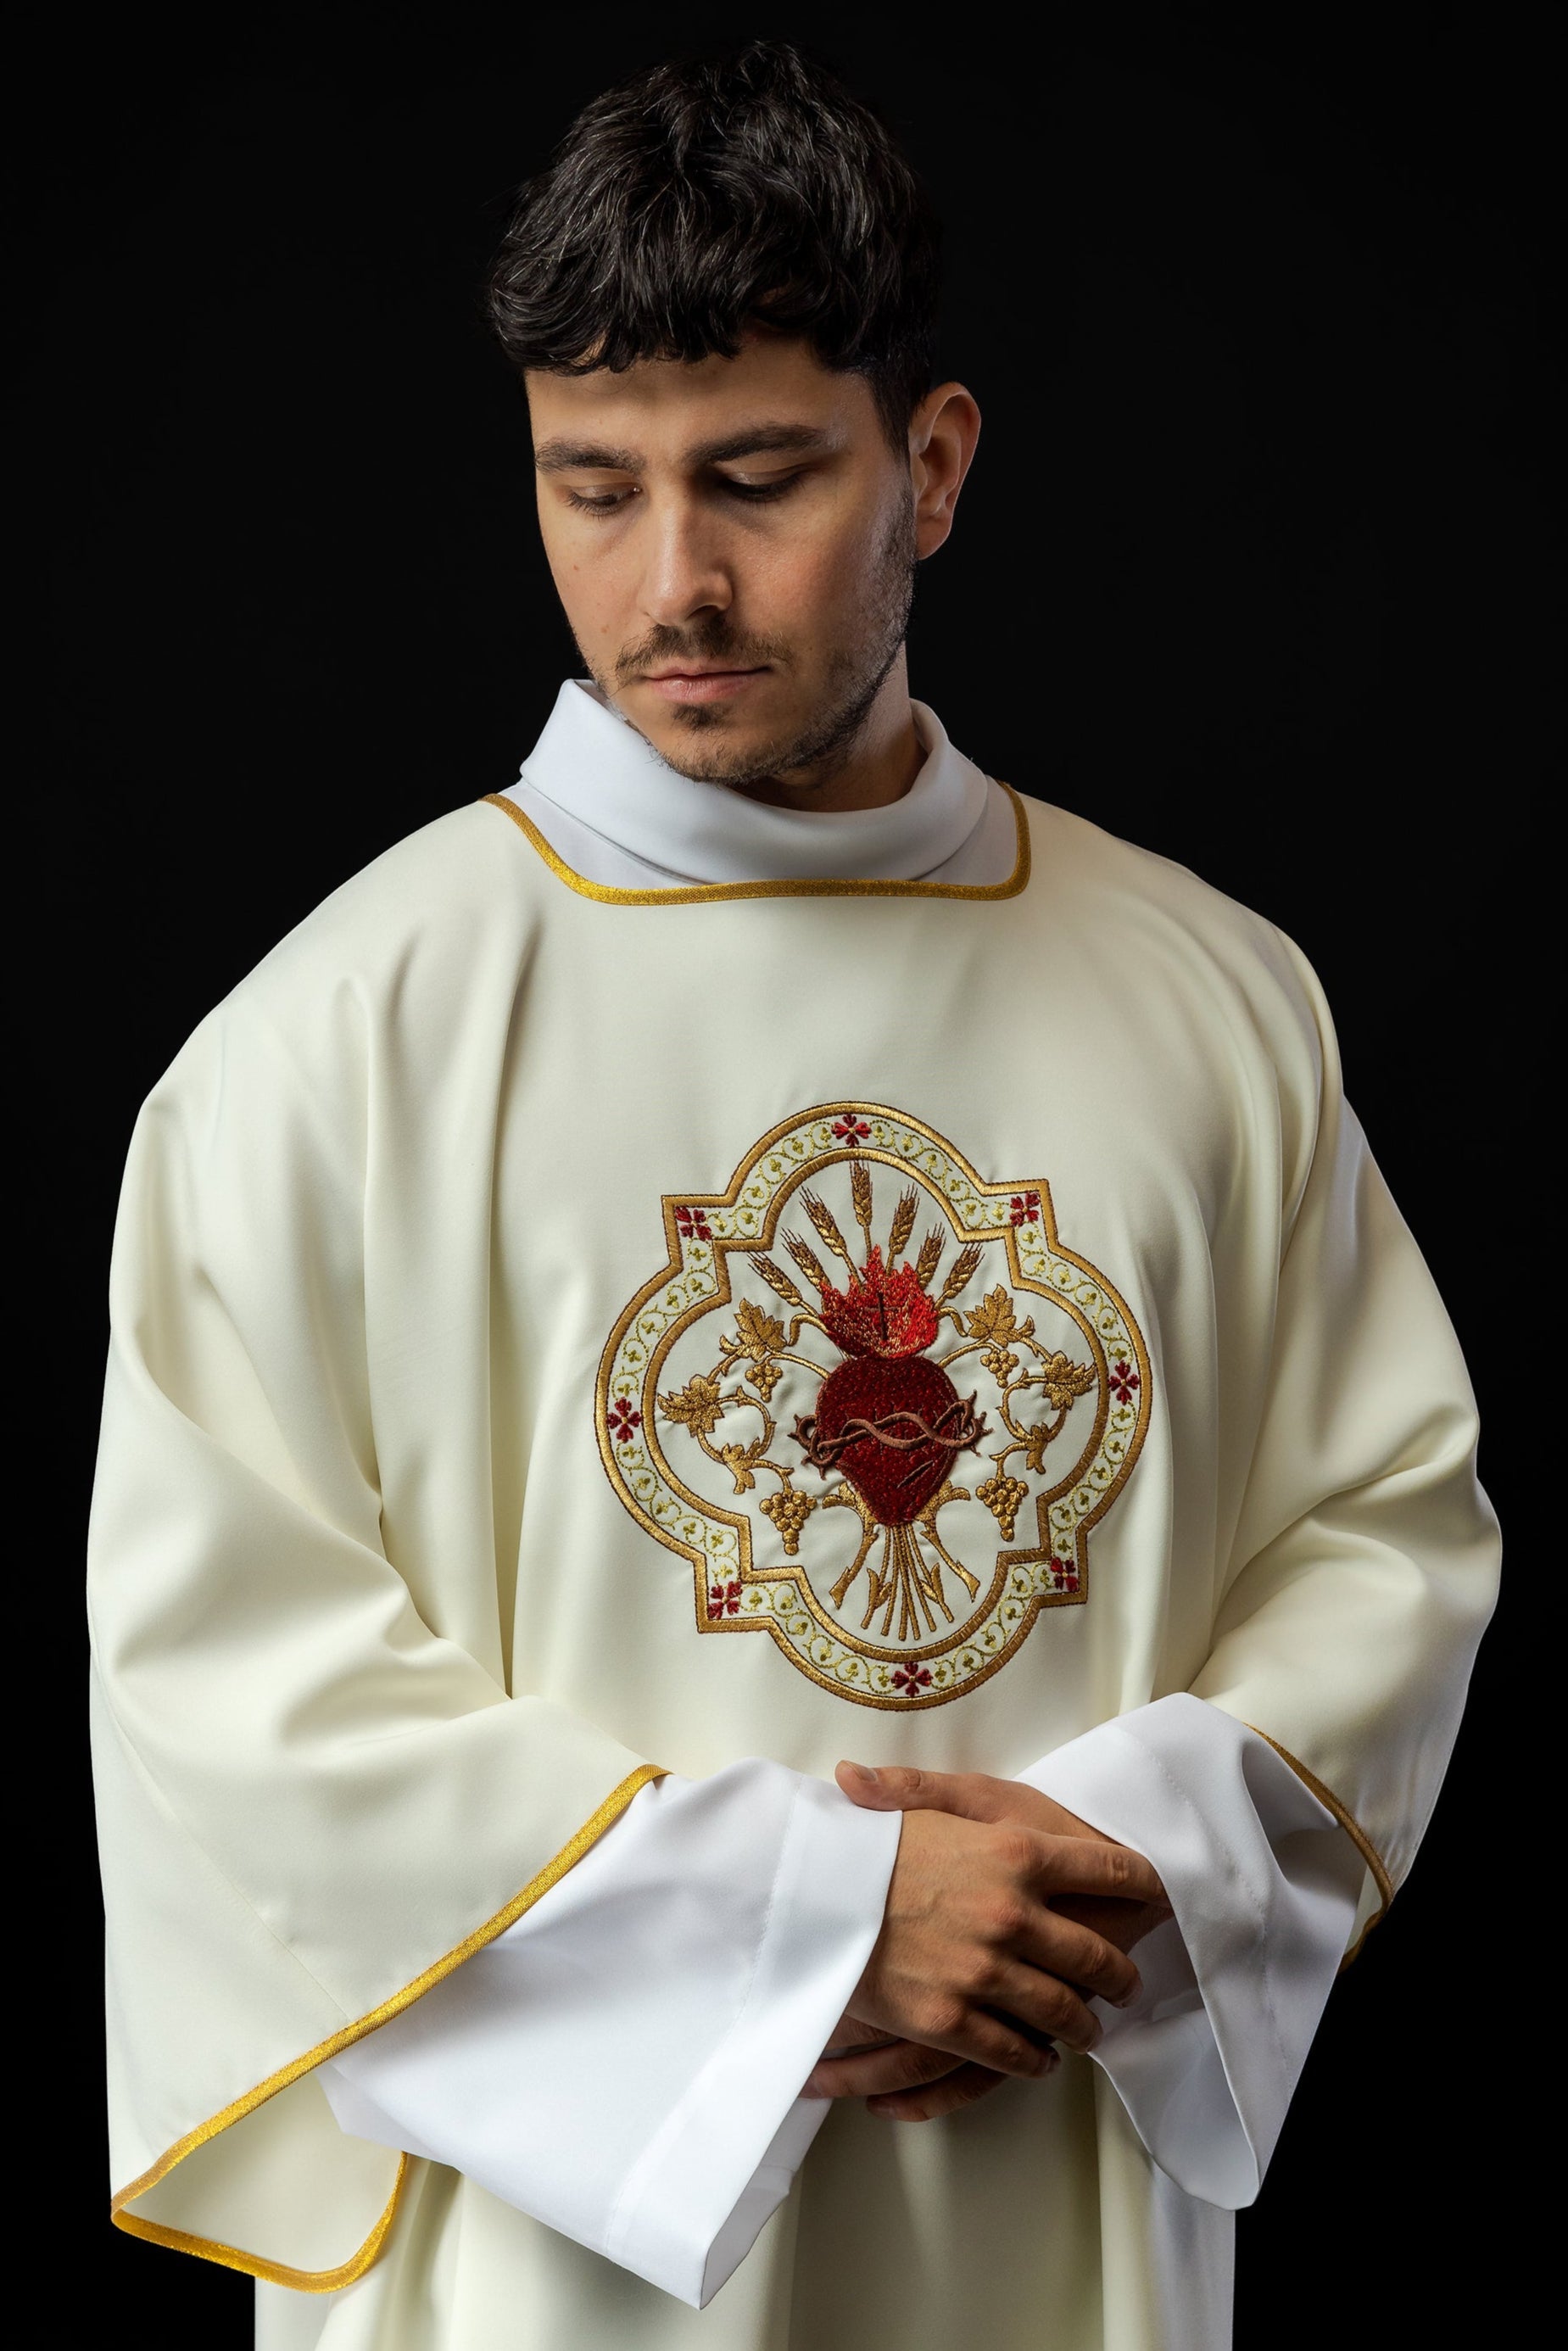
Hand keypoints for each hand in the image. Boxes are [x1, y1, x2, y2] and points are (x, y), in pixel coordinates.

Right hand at [805, 1763, 1168, 2122]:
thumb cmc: (876, 1839)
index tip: (1158, 1895)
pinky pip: (1014, 2051)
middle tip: (1125, 1983)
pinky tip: (1041, 2058)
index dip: (1143, 1884)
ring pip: (1061, 2012)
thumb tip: (989, 1782)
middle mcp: (1013, 1913)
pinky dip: (1035, 2059)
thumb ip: (963, 1790)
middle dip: (1118, 1973)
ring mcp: (984, 1971)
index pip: (1110, 1870)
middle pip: (1095, 1954)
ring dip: (1082, 2025)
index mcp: (1018, 1851)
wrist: (812, 1894)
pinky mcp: (951, 2019)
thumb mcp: (930, 1799)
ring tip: (1088, 2029)